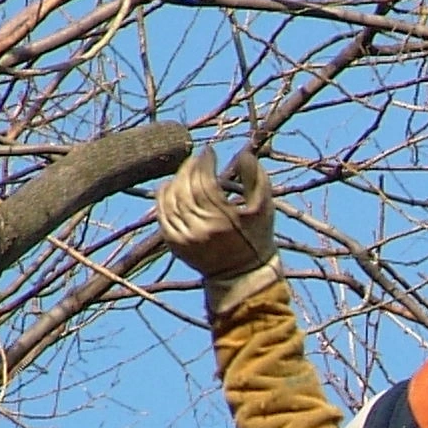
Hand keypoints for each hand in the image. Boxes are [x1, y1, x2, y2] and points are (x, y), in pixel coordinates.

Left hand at [156, 147, 275, 282]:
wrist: (242, 275)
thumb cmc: (256, 238)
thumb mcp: (265, 208)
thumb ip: (256, 178)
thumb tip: (244, 153)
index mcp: (223, 220)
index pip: (205, 182)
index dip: (205, 162)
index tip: (209, 151)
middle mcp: (200, 229)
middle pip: (186, 188)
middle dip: (190, 168)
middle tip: (196, 158)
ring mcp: (184, 238)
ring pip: (172, 199)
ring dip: (176, 179)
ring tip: (186, 170)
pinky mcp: (174, 244)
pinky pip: (162, 214)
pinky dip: (163, 197)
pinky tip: (170, 185)